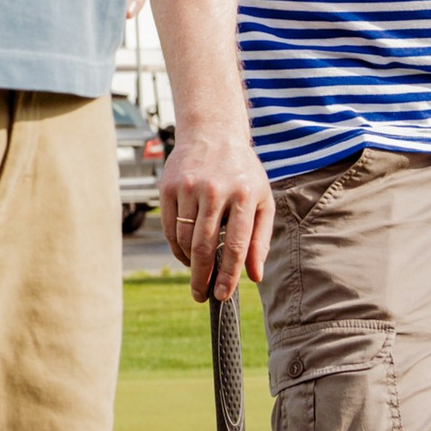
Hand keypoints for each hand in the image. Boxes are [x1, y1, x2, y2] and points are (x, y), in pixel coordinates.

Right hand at [159, 120, 271, 303]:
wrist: (212, 133)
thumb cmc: (242, 173)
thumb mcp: (262, 200)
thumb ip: (261, 239)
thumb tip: (255, 276)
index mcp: (244, 195)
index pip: (236, 245)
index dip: (229, 275)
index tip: (222, 295)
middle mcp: (215, 190)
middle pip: (205, 247)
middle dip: (202, 278)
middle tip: (201, 296)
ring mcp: (189, 187)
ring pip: (184, 239)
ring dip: (189, 263)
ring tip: (197, 272)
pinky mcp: (169, 186)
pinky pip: (169, 227)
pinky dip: (175, 247)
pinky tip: (185, 254)